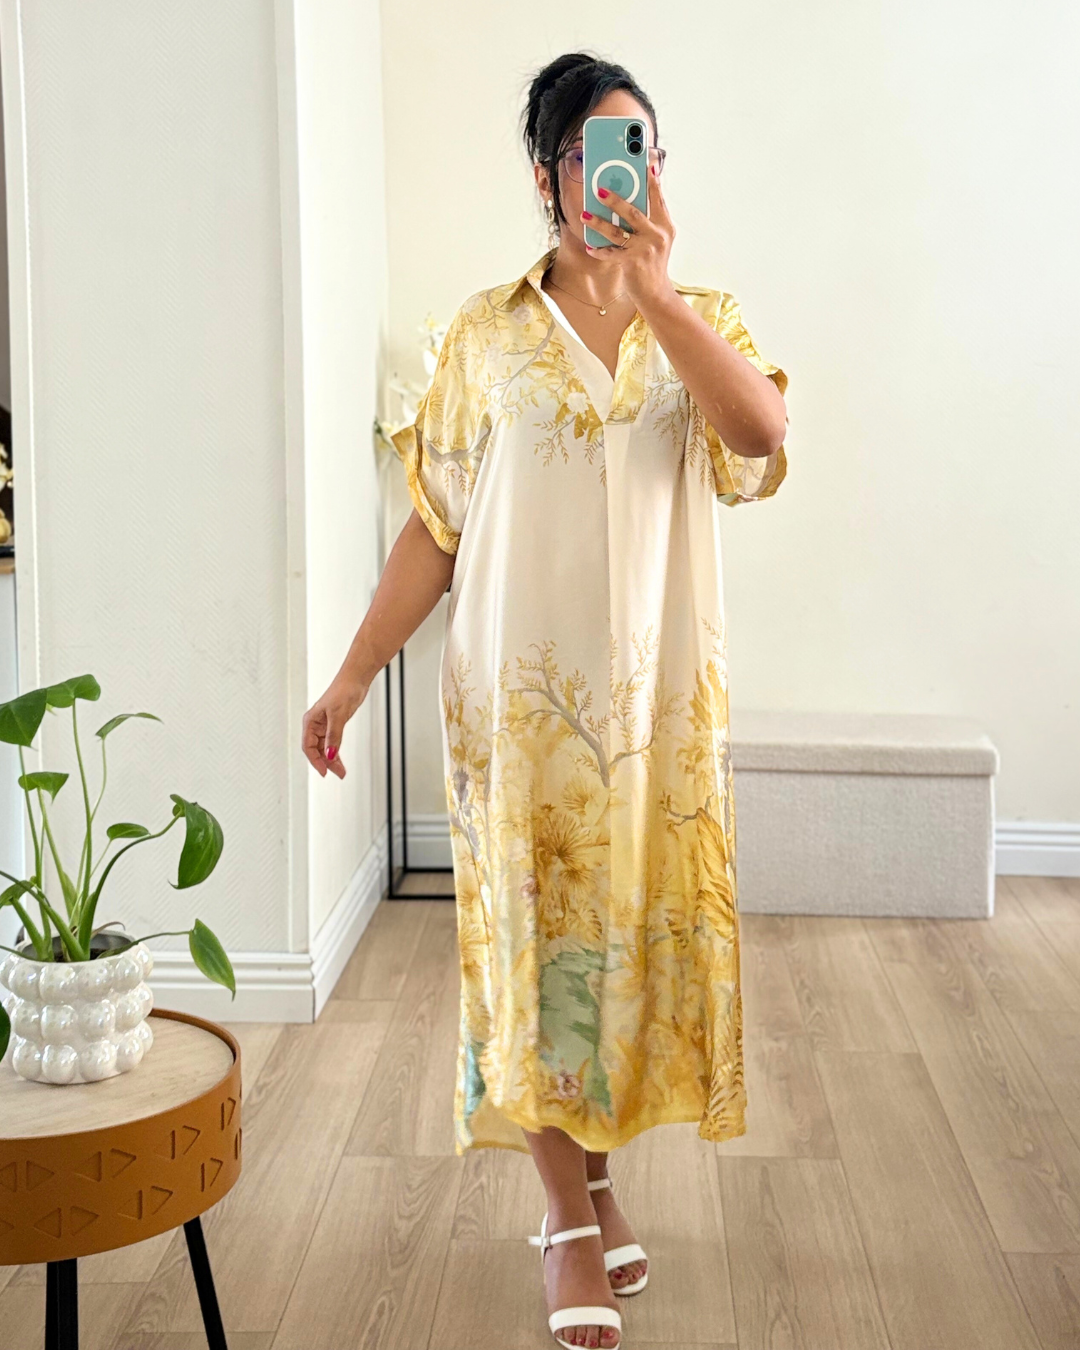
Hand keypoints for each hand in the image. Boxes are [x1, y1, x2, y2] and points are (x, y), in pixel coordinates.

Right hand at [301, 673, 368, 778]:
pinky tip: (340, 760)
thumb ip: (334, 736)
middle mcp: (315, 724)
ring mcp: (324, 725)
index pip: (308, 747)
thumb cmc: (344, 691)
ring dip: (332, 760)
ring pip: (325, 748)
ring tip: (341, 772)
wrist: (356, 679)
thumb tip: (331, 754)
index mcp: (310, 721)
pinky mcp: (334, 725)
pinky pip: (332, 743)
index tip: (324, 772)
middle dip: (326, 763)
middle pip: (316, 750)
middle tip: (338, 774)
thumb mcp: (338, 715)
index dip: (315, 761)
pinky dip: (336, 752)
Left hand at [582, 161, 675, 305]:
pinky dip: (599, 250)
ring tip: (585, 215)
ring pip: (618, 231)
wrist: (656, 295)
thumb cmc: (652, 263)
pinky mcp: (632, 263)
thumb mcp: (657, 239)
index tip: (643, 163)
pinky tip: (589, 246)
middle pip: (634, 211)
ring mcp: (645, 249)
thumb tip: (631, 197)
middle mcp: (657, 235)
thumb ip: (649, 219)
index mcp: (665, 225)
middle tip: (600, 190)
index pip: (657, 197)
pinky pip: (611, 253)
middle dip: (616, 199)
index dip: (650, 180)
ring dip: (599, 222)